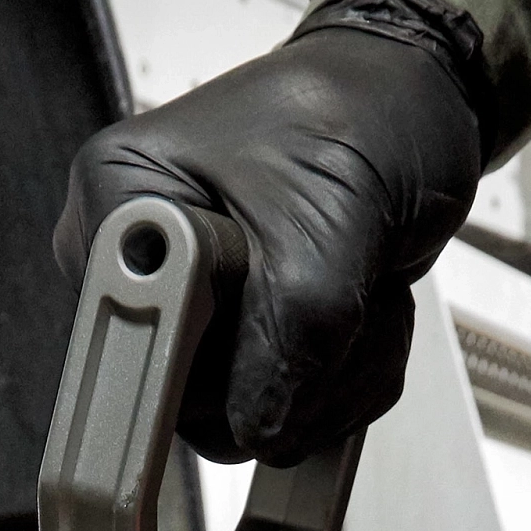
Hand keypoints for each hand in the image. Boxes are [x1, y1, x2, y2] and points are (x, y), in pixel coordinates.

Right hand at [55, 0, 483, 465]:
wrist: (409, 105)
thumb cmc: (363, 117)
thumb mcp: (335, 215)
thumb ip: (294, 326)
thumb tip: (259, 425)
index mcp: (121, 203)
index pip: (128, 345)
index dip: (203, 369)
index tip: (263, 356)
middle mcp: (137, 264)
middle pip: (187, 402)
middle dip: (293, 373)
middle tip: (351, 302)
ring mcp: (187, 310)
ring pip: (242, 420)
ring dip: (332, 380)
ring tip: (364, 294)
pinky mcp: (237, 341)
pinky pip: (281, 414)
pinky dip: (342, 383)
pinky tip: (361, 316)